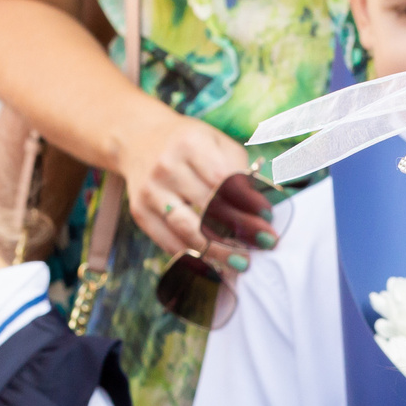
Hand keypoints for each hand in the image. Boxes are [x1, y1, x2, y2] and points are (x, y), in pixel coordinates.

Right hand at [119, 110, 253, 258]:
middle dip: (240, 230)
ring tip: (242, 263)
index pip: (223, 180)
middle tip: (265, 245)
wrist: (137, 138)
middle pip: (208, 208)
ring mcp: (151, 191)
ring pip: (188, 231)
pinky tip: (215, 267)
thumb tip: (260, 208)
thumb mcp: (216, 141)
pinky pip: (169, 242)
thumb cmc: (188, 144)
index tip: (268, 219)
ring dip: (219, 252)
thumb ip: (239, 168)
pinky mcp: (140, 212)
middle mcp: (167, 167)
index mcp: (190, 144)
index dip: (247, 203)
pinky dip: (194, 258)